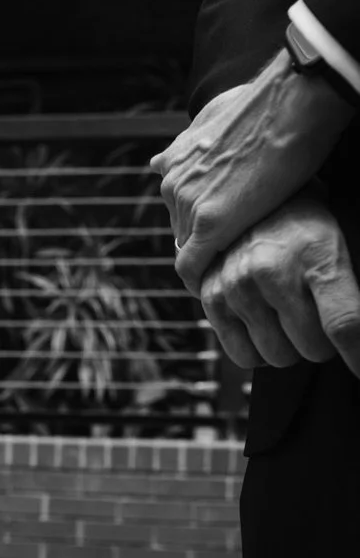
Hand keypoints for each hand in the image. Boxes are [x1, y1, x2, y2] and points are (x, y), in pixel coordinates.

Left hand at [150, 55, 354, 291]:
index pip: (177, 209)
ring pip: (187, 246)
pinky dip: (198, 281)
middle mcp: (172, 185)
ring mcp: (189, 204)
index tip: (208, 241)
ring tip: (226, 273)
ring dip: (206, 259)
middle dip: (201, 242)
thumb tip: (157, 160)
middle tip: (226, 257)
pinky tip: (211, 291)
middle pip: (181, 228)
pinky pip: (192, 265)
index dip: (193, 227)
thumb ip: (184, 143)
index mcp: (174, 164)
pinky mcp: (211, 223)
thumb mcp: (211, 116)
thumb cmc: (264, 102)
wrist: (290, 100)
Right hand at [196, 196, 359, 376]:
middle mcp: (273, 273)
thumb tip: (358, 339)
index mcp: (317, 257)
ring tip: (289, 320)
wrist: (252, 200)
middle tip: (318, 319)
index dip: (359, 355)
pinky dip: (260, 352)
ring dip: (291, 347)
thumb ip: (349, 294)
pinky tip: (265, 327)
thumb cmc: (306, 230)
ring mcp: (238, 287)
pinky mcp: (212, 299)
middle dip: (323, 342)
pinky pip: (244, 356)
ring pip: (279, 356)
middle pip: (312, 348)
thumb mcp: (338, 247)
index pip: (344, 324)